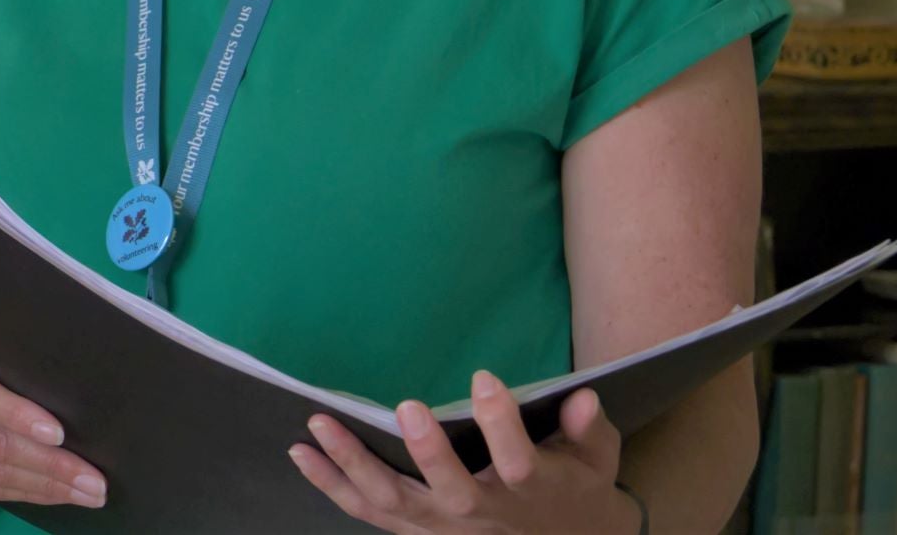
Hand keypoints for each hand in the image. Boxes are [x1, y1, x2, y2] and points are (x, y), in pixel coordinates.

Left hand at [291, 371, 637, 534]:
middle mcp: (483, 514)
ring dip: (354, 464)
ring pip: (395, 502)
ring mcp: (444, 528)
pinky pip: (368, 512)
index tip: (485, 378)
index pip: (519, 462)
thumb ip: (589, 432)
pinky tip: (300, 454)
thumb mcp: (595, 461)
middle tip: (407, 406)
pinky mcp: (415, 532)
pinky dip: (332, 485)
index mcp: (532, 490)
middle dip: (429, 454)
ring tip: (318, 424)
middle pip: (453, 492)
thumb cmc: (576, 488)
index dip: (501, 424)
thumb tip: (584, 399)